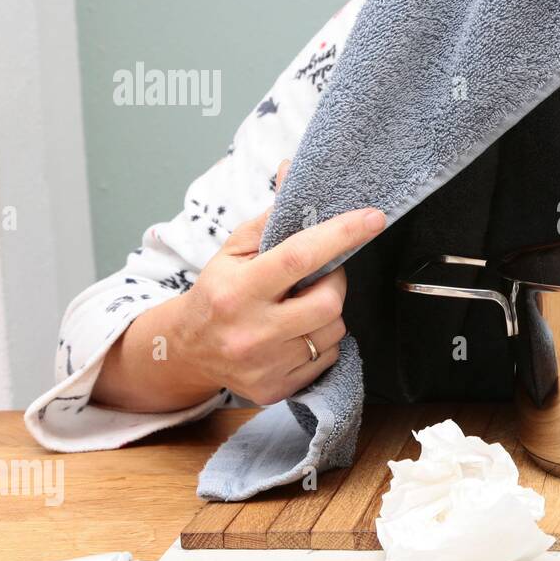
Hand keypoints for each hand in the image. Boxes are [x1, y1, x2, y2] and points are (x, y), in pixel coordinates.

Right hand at [171, 160, 385, 404]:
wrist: (187, 351)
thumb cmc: (218, 292)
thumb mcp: (234, 250)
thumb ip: (271, 216)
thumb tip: (293, 171)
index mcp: (238, 290)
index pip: (299, 257)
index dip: (341, 235)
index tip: (372, 218)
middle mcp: (251, 332)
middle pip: (329, 302)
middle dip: (335, 283)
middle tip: (320, 276)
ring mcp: (266, 365)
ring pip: (334, 331)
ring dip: (329, 312)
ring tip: (302, 305)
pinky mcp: (277, 389)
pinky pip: (329, 358)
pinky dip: (323, 341)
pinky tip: (298, 332)